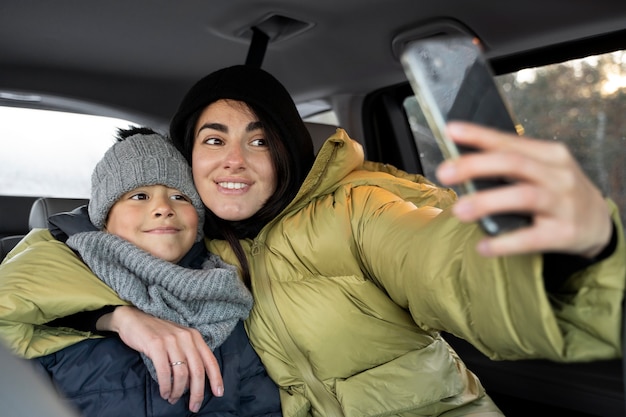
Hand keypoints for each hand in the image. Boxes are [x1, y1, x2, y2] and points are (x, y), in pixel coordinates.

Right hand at [97, 306, 222, 412]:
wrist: (134, 319)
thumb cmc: (157, 333)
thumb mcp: (179, 340)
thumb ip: (189, 355)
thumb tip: (195, 381)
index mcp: (194, 337)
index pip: (210, 360)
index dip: (216, 378)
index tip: (219, 393)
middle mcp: (186, 337)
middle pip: (197, 370)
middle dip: (197, 392)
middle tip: (194, 406)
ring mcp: (171, 341)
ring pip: (182, 373)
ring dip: (178, 391)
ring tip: (172, 398)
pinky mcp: (156, 345)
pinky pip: (164, 371)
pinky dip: (166, 386)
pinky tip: (164, 392)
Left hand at [436, 121, 611, 257]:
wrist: (598, 224)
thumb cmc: (558, 193)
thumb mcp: (543, 170)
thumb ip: (510, 165)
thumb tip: (461, 164)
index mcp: (550, 155)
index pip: (509, 141)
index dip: (479, 135)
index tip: (451, 131)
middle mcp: (559, 175)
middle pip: (514, 163)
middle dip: (476, 166)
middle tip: (445, 173)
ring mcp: (563, 204)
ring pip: (523, 196)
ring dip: (487, 202)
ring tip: (459, 210)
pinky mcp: (564, 233)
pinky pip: (531, 238)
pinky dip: (504, 242)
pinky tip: (483, 246)